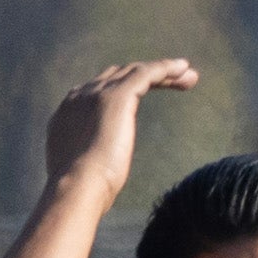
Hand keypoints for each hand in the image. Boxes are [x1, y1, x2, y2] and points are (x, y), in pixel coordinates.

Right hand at [36, 59, 193, 209]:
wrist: (78, 185)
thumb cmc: (83, 189)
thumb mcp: (81, 169)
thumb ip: (87, 158)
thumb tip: (94, 171)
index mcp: (68, 113)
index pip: (98, 91)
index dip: (126, 90)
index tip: (147, 94)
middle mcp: (80, 97)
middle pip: (118, 76)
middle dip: (147, 77)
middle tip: (178, 82)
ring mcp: (97, 93)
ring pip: (134, 72)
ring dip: (163, 71)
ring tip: (189, 76)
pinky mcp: (117, 95)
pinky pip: (145, 73)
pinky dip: (164, 68)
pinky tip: (183, 69)